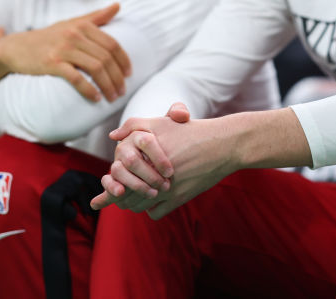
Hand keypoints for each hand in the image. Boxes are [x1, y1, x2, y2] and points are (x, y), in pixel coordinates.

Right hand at [0, 3, 129, 101]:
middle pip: (106, 57)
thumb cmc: (48, 37)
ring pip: (95, 68)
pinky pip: (76, 78)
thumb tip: (118, 5)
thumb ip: (96, 16)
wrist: (15, 48)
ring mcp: (63, 49)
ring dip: (108, 85)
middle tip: (122, 91)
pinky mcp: (51, 63)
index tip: (129, 74)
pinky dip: (89, 89)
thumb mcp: (71, 23)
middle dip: (118, 77)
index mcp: (82, 25)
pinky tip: (95, 98)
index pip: (112, 44)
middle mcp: (74, 35)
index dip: (124, 60)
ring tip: (113, 97)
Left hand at [91, 103, 233, 218]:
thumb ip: (135, 125)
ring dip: (135, 203)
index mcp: (142, 152)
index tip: (112, 184)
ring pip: (137, 205)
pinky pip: (154, 213)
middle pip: (124, 192)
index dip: (113, 180)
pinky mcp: (178, 198)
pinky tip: (156, 201)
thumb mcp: (163, 122)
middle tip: (120, 194)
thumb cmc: (192, 131)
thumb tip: (113, 136)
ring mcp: (164, 187)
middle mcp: (150, 170)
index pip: (117, 172)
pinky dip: (152, 209)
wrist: (223, 144)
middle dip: (121, 194)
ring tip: (138, 197)